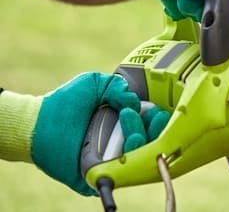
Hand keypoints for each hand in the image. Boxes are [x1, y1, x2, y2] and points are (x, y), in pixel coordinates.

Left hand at [0, 73, 169, 195]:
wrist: (39, 123)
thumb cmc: (66, 102)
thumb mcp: (96, 83)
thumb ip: (118, 85)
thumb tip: (136, 102)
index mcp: (125, 121)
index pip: (153, 124)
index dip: (158, 119)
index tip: (154, 112)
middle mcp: (121, 141)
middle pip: (151, 142)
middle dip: (153, 131)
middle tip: (139, 117)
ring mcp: (111, 159)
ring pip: (138, 161)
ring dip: (141, 146)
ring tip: (132, 134)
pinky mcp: (99, 175)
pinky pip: (118, 178)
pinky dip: (125, 170)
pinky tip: (124, 157)